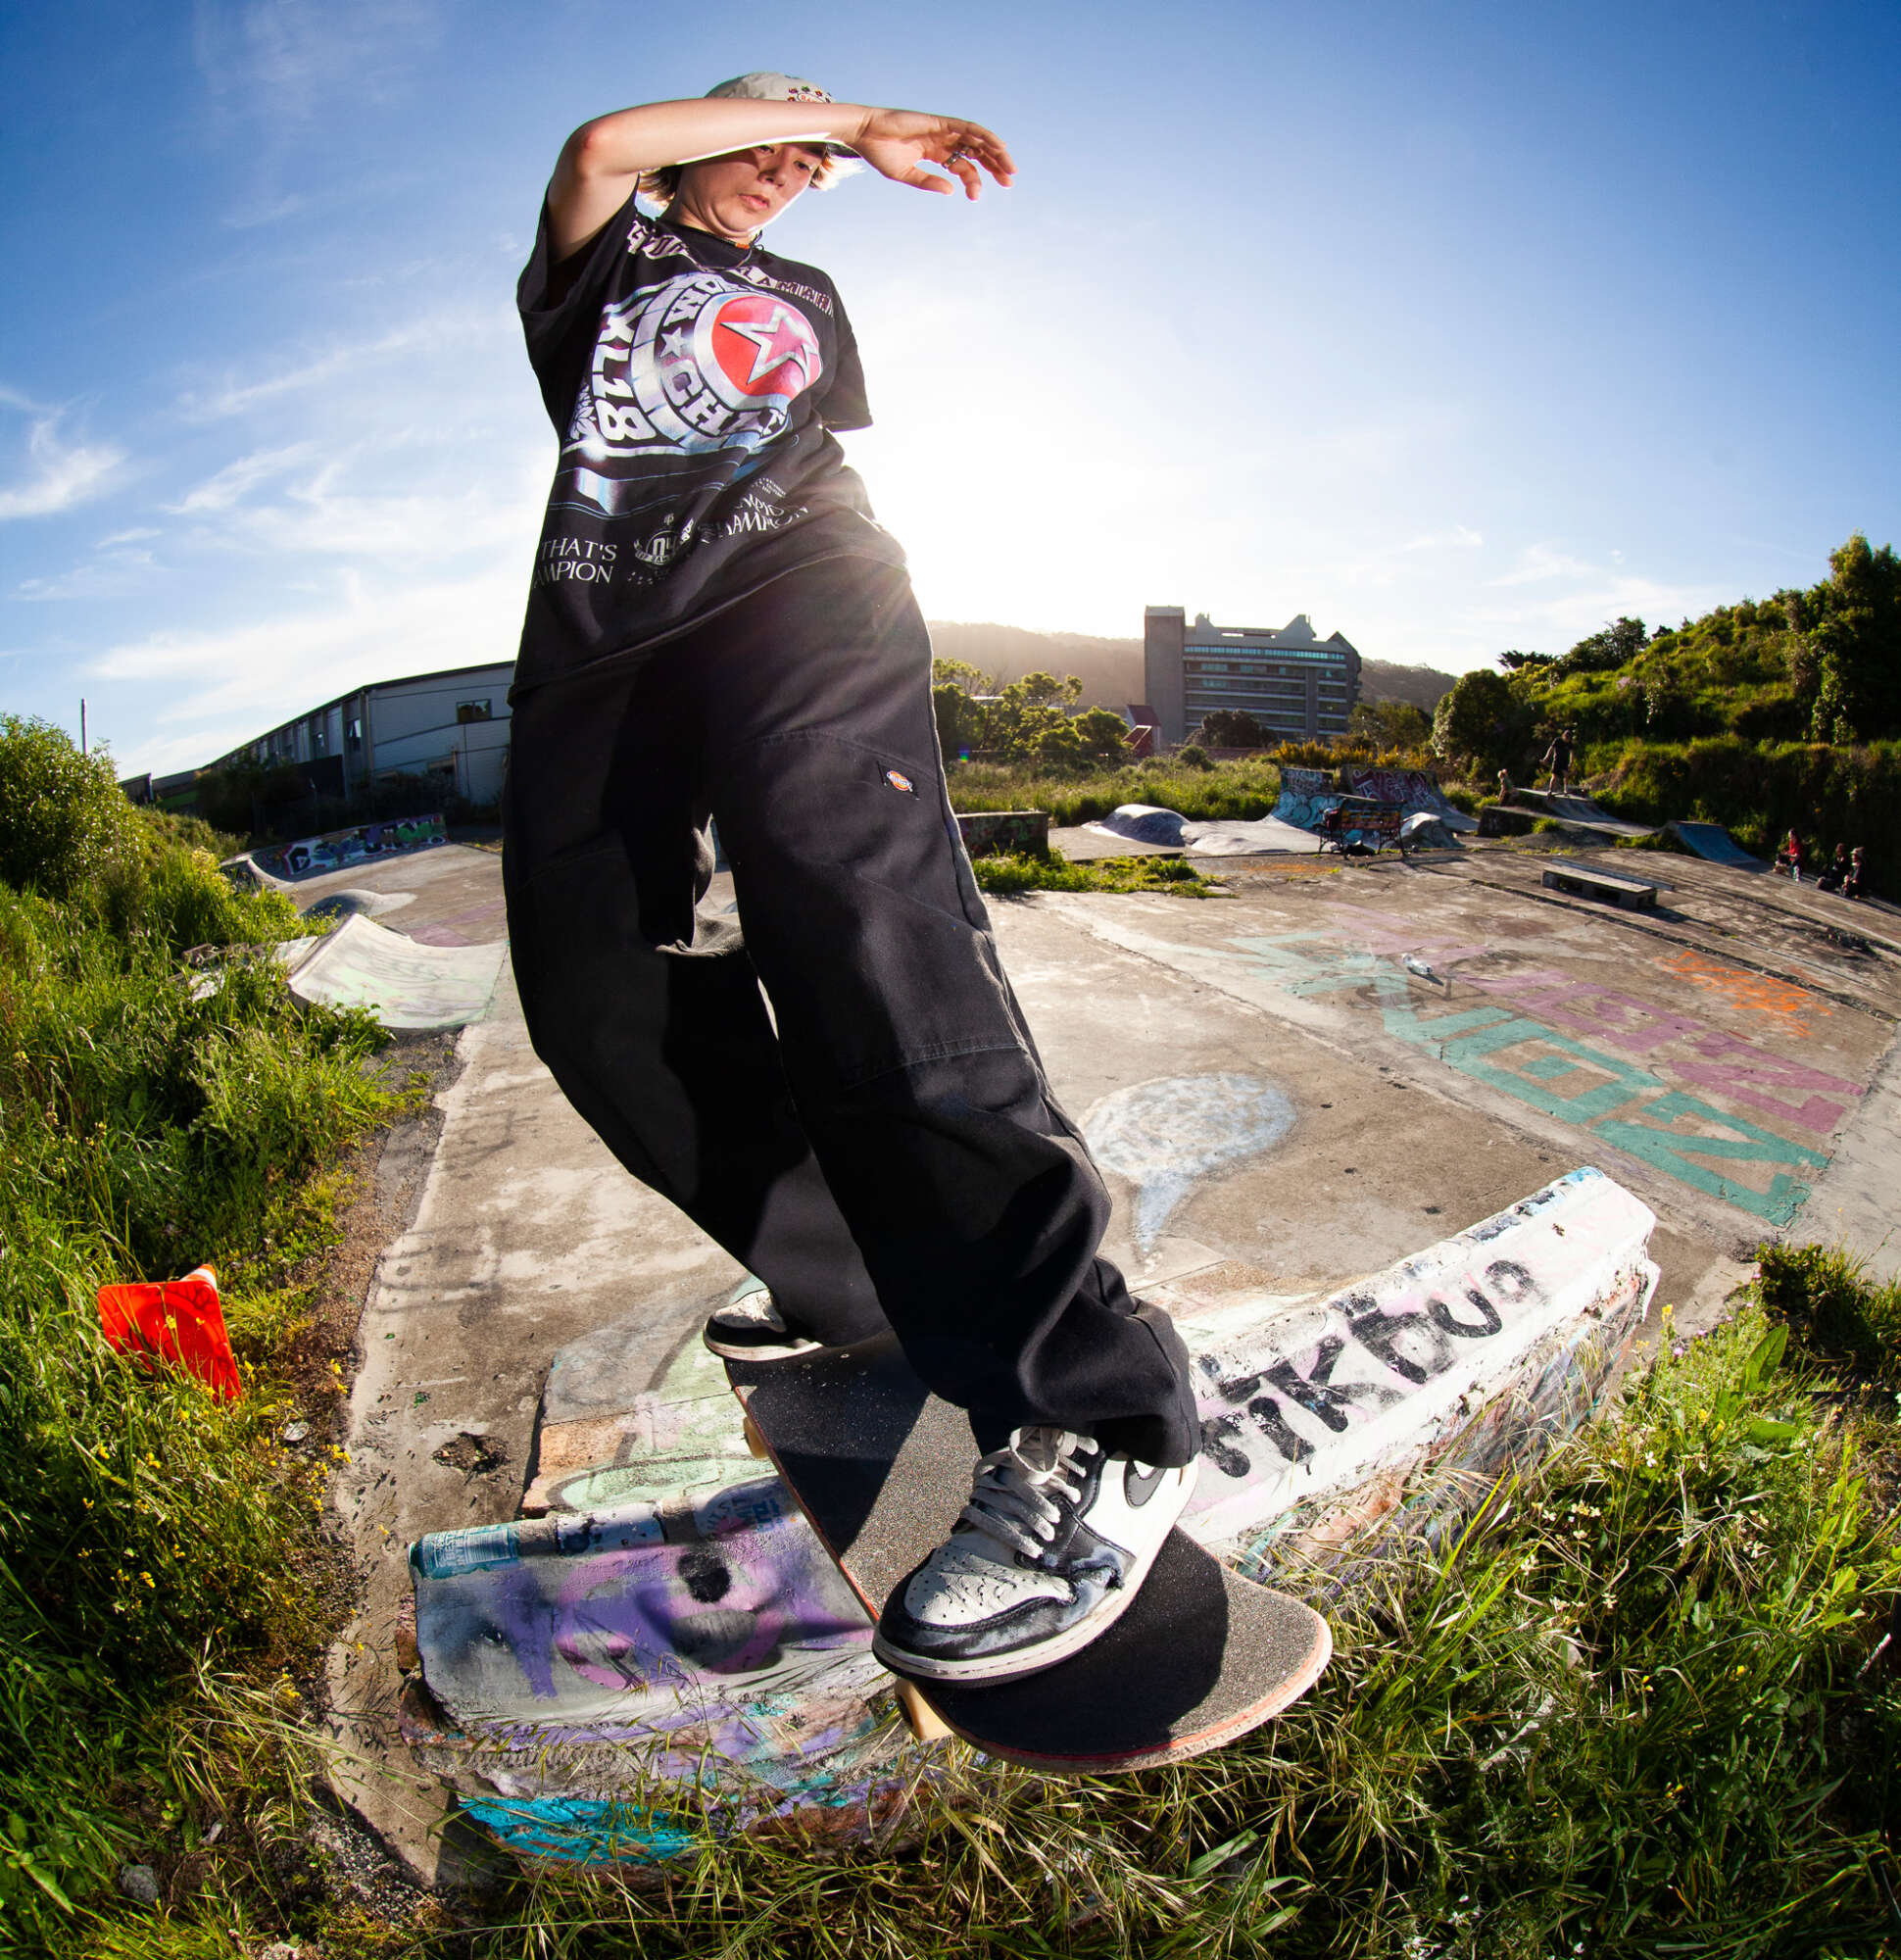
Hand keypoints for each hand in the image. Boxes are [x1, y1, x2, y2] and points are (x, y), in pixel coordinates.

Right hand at [846, 109, 1015, 197]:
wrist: (866, 132)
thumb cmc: (881, 154)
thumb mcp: (906, 174)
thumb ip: (928, 182)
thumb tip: (951, 191)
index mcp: (935, 153)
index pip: (962, 166)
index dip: (974, 180)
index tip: (977, 197)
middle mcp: (943, 140)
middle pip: (975, 152)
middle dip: (993, 166)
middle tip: (1009, 181)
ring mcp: (942, 130)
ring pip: (976, 140)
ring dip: (995, 152)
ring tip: (1010, 168)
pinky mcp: (940, 122)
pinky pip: (967, 128)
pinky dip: (984, 135)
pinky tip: (998, 146)